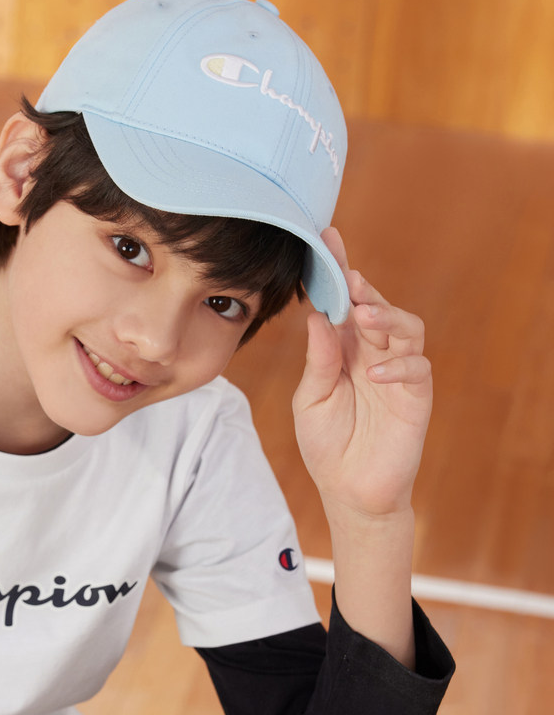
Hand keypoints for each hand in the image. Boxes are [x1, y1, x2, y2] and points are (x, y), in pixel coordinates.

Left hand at [292, 227, 431, 518]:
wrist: (348, 491)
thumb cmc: (327, 443)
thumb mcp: (312, 398)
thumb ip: (319, 359)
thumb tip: (317, 315)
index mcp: (343, 348)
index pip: (342, 303)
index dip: (338, 271)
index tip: (327, 238)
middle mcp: (371, 353)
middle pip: (376, 306)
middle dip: (363, 288)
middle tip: (347, 277)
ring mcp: (396, 373)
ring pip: (406, 327)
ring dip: (386, 316)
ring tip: (364, 314)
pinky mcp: (416, 397)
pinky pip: (417, 370)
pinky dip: (399, 366)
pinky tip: (376, 373)